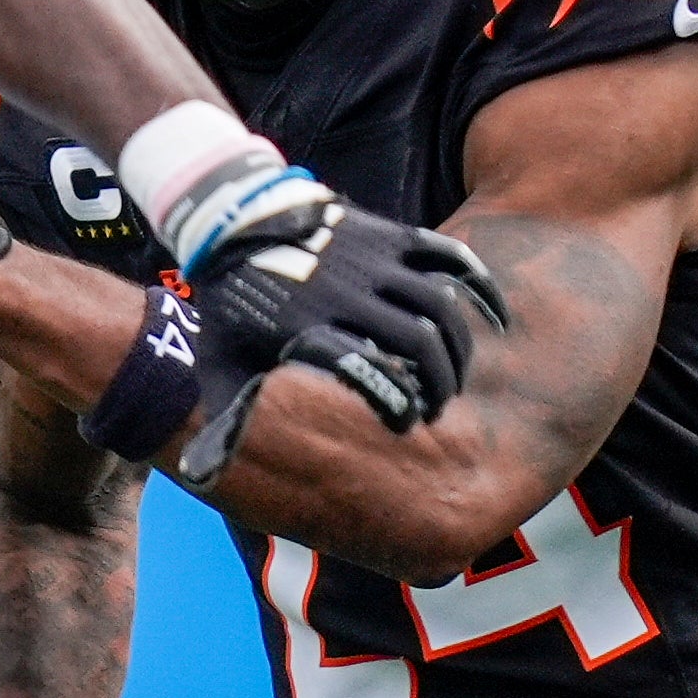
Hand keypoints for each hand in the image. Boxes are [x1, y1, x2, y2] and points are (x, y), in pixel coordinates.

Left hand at [179, 198, 508, 488]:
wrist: (230, 223)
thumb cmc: (227, 307)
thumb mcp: (214, 363)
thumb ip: (221, 416)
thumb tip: (205, 474)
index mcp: (307, 328)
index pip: (370, 371)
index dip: (398, 403)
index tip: (406, 425)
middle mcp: (345, 293)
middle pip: (419, 343)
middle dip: (439, 382)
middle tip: (438, 409)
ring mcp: (370, 260)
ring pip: (440, 306)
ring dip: (458, 346)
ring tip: (455, 375)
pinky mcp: (386, 234)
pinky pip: (445, 257)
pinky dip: (476, 283)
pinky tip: (492, 313)